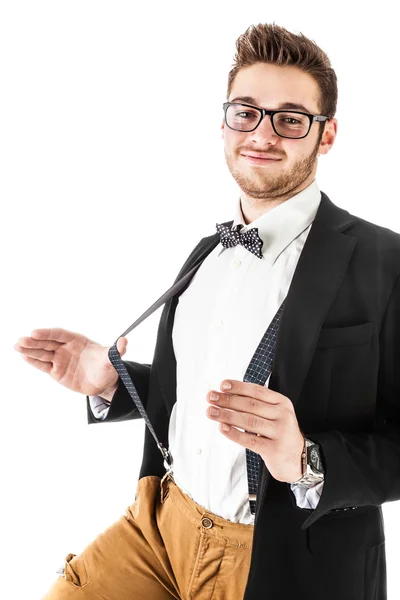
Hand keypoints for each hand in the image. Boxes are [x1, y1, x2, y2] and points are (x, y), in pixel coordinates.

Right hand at [13, 328, 127, 396]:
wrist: (104, 383)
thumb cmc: (108, 366)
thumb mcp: (113, 359)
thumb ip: (116, 351)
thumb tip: (125, 341)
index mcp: (77, 340)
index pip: (60, 334)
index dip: (48, 333)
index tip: (35, 332)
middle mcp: (66, 347)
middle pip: (48, 342)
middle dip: (34, 341)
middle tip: (21, 340)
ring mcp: (60, 358)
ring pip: (43, 353)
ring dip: (29, 349)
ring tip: (16, 346)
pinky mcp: (56, 371)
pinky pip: (43, 365)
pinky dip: (33, 361)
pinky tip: (23, 356)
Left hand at [206, 380, 304, 482]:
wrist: (300, 459)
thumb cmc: (280, 433)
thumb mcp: (276, 413)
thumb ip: (258, 401)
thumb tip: (230, 390)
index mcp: (282, 402)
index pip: (257, 391)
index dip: (238, 387)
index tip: (221, 385)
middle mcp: (283, 415)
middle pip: (250, 405)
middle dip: (227, 400)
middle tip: (210, 397)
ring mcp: (280, 433)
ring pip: (249, 421)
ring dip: (227, 415)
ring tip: (211, 412)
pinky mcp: (274, 450)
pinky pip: (250, 440)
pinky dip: (234, 433)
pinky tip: (222, 428)